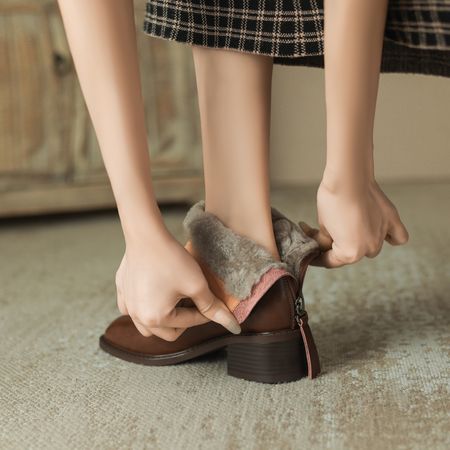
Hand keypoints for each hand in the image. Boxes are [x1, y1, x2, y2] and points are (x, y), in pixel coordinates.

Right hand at [115, 232, 240, 339]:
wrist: (146, 235)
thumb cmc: (171, 260)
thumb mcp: (196, 285)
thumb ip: (212, 307)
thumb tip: (232, 326)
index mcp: (156, 319)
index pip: (189, 323)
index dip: (205, 314)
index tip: (214, 304)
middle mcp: (138, 317)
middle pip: (168, 332)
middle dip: (184, 321)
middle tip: (195, 304)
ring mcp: (127, 305)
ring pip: (148, 326)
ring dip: (163, 319)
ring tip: (175, 302)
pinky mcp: (122, 291)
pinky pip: (133, 310)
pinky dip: (145, 308)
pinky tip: (155, 294)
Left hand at [303, 177, 408, 267]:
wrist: (348, 178)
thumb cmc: (331, 200)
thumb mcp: (323, 225)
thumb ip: (327, 240)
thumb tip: (326, 244)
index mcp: (350, 253)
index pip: (330, 261)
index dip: (317, 256)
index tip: (311, 252)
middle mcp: (369, 248)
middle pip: (351, 254)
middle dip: (338, 245)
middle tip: (326, 232)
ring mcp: (383, 235)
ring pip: (372, 247)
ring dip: (360, 241)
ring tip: (347, 226)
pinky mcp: (392, 220)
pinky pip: (397, 237)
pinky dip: (390, 237)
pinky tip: (380, 231)